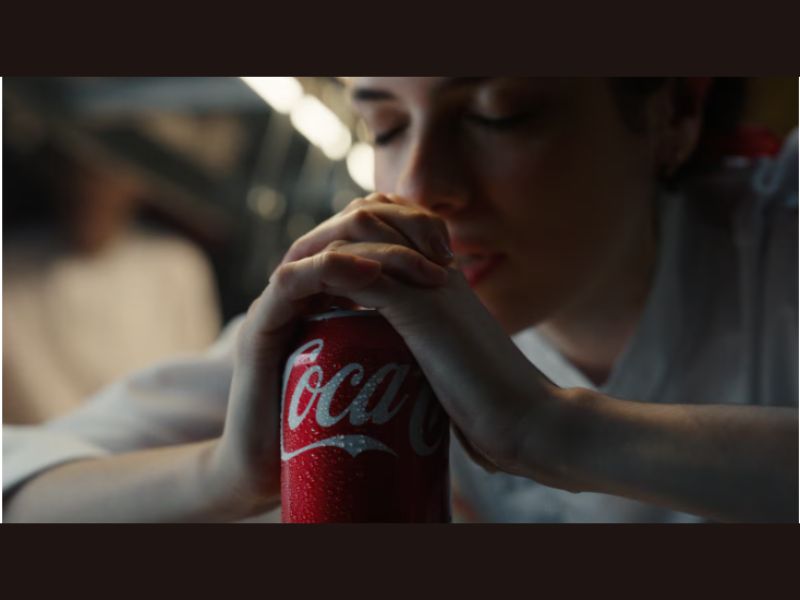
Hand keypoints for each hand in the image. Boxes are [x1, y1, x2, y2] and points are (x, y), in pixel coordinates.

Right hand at [208, 193, 454, 515]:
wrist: (273, 471)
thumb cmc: (330, 427)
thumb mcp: (382, 369)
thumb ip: (403, 340)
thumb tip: (456, 328)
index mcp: (330, 291)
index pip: (364, 233)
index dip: (407, 228)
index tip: (449, 255)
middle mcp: (303, 289)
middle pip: (343, 228)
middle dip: (396, 230)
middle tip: (440, 258)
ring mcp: (279, 305)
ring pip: (320, 245)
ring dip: (373, 246)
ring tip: (418, 266)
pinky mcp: (260, 328)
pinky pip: (290, 281)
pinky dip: (329, 269)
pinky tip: (369, 276)